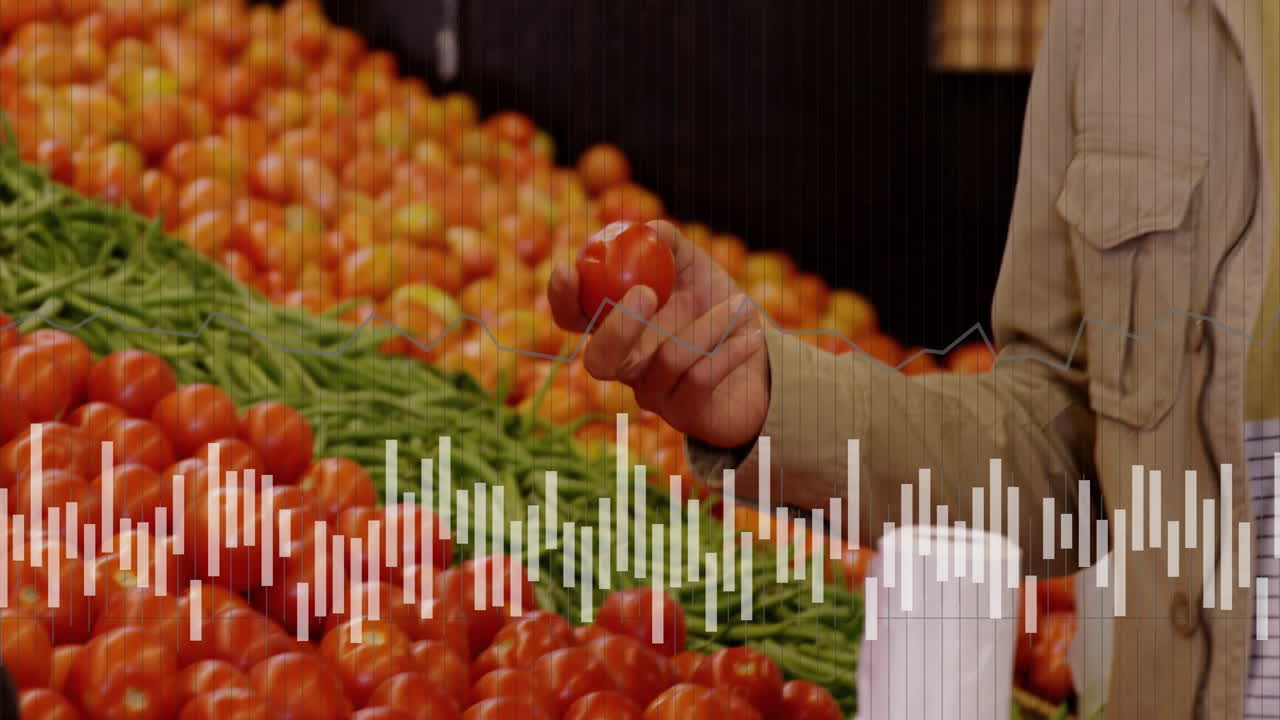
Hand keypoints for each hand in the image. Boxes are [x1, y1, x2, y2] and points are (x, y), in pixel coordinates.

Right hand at [547, 220, 769, 447]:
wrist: (762, 356)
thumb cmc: (715, 305)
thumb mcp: (692, 266)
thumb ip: (665, 243)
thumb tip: (644, 229)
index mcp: (616, 324)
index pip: (573, 317)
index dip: (562, 298)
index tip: (570, 269)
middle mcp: (627, 363)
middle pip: (599, 360)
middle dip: (618, 326)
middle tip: (647, 293)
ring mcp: (654, 392)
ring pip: (666, 361)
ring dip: (707, 327)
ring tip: (740, 305)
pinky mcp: (686, 413)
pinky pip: (700, 379)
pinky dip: (728, 351)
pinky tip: (752, 335)